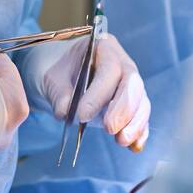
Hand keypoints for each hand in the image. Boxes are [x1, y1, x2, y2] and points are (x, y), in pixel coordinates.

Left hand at [31, 33, 149, 150]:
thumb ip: (59, 94)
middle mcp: (122, 63)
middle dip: (124, 109)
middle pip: (132, 84)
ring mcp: (129, 84)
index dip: (99, 94)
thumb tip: (67, 111)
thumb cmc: (55, 69)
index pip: (109, 70)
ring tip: (121, 140)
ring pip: (141, 101)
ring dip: (135, 123)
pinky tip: (134, 146)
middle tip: (109, 129)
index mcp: (103, 47)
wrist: (58, 72)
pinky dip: (140, 131)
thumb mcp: (50, 77)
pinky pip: (141, 116)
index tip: (83, 115)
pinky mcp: (131, 104)